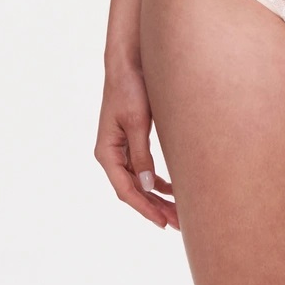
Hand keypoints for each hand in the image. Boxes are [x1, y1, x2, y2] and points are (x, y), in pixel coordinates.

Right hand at [94, 60, 179, 230]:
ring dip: (156, 196)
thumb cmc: (130, 87)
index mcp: (107, 152)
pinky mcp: (131, 139)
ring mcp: (121, 147)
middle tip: (177, 223)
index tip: (163, 222)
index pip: (126, 190)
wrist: (128, 61)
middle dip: (154, 207)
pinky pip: (142, 168)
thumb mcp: (137, 122)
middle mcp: (111, 153)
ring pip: (139, 181)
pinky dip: (156, 180)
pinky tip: (171, 189)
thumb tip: (149, 186)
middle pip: (133, 189)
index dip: (145, 208)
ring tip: (177, 212)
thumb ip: (142, 155)